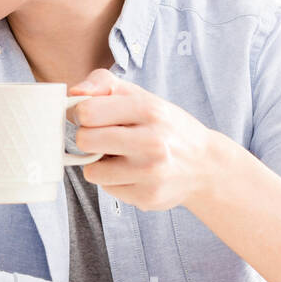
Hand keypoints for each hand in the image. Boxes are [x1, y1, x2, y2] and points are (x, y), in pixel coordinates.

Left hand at [67, 68, 217, 211]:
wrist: (205, 165)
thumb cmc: (165, 126)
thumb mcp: (141, 96)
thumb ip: (104, 85)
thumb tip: (74, 93)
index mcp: (149, 109)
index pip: (88, 112)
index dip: (82, 114)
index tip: (91, 117)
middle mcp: (152, 142)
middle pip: (85, 141)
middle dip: (88, 139)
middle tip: (105, 138)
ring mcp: (150, 172)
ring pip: (92, 171)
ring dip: (100, 164)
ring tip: (121, 157)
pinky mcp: (148, 196)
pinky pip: (107, 189)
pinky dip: (114, 181)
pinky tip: (134, 173)